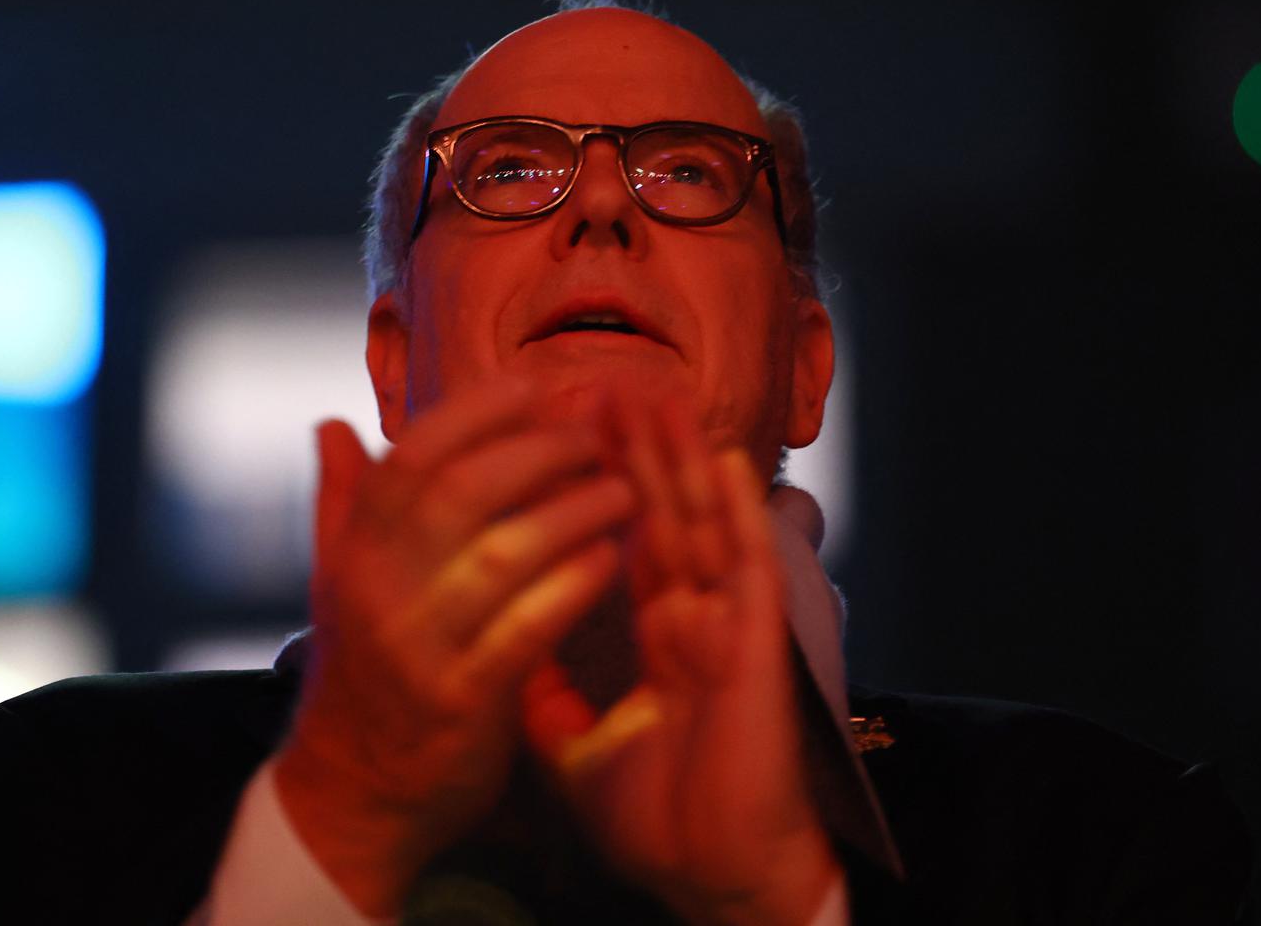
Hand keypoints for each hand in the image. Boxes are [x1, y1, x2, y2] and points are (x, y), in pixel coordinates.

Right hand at [274, 379, 633, 915]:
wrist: (353, 794)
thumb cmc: (362, 672)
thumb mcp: (338, 583)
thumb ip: (343, 501)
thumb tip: (333, 426)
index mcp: (353, 549)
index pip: (413, 455)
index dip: (479, 410)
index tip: (538, 384)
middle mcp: (376, 589)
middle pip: (463, 490)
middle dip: (540, 451)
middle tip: (596, 436)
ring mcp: (417, 646)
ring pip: (503, 551)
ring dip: (573, 510)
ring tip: (622, 488)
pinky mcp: (461, 701)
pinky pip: (527, 627)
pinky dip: (572, 585)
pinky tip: (611, 557)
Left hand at [522, 398, 841, 925]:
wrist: (714, 878)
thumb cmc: (660, 822)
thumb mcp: (576, 751)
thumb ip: (545, 697)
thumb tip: (504, 652)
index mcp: (659, 638)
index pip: (628, 543)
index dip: (603, 487)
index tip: (571, 431)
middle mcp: (696, 619)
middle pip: (663, 517)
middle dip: (636, 452)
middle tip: (607, 384)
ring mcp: (728, 628)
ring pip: (703, 526)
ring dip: (681, 461)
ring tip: (656, 395)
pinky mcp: (756, 648)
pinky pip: (748, 569)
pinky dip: (737, 513)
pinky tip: (724, 461)